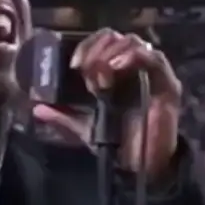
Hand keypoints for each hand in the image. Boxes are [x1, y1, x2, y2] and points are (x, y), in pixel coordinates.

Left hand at [31, 29, 181, 181]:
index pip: (102, 43)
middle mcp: (132, 68)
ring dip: (112, 51)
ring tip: (102, 72)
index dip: (86, 47)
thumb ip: (64, 117)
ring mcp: (150, 74)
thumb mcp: (86, 128)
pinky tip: (118, 67)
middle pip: (116, 37)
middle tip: (86, 69)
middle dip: (97, 48)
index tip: (75, 65)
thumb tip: (37, 109)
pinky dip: (134, 56)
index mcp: (114, 73)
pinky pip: (154, 57)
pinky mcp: (166, 83)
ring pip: (133, 41)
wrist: (143, 167)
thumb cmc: (118, 144)